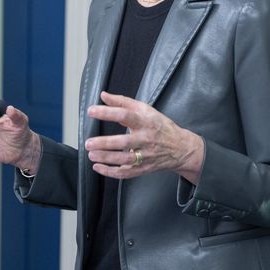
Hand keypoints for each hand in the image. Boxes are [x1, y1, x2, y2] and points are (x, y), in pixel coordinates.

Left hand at [85, 91, 203, 182]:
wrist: (180, 148)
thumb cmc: (160, 126)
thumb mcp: (145, 109)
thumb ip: (123, 102)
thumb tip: (103, 95)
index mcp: (146, 121)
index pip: (125, 115)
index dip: (107, 112)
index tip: (91, 111)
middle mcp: (146, 139)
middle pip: (124, 142)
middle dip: (104, 143)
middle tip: (88, 142)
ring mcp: (145, 156)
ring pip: (124, 160)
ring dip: (106, 158)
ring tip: (91, 153)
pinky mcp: (143, 168)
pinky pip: (125, 173)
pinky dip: (110, 172)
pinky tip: (98, 167)